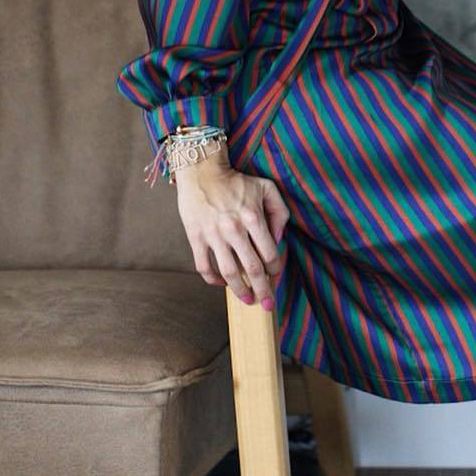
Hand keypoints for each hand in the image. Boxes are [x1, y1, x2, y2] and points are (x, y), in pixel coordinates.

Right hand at [175, 155, 289, 308]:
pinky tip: (222, 283)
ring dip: (239, 290)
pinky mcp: (195, 237)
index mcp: (253, 216)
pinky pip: (204, 267)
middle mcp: (234, 228)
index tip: (275, 274)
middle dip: (263, 290)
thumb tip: (278, 239)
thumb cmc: (237, 181)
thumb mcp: (266, 188)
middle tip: (268, 304)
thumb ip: (280, 212)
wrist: (201, 171)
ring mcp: (213, 235)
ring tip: (247, 299)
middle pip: (253, 269)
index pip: (269, 253)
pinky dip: (213, 280)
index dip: (275, 269)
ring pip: (229, 272)